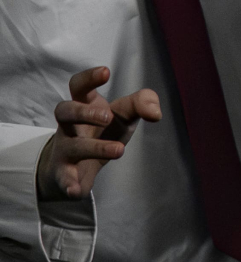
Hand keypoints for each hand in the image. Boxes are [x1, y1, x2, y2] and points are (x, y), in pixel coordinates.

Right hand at [35, 67, 159, 202]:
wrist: (78, 166)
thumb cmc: (104, 130)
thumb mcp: (125, 113)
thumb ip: (142, 103)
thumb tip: (156, 113)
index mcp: (84, 105)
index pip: (78, 86)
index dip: (88, 77)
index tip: (106, 71)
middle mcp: (69, 125)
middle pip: (64, 111)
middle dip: (84, 112)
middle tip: (108, 116)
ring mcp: (64, 149)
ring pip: (71, 146)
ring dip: (95, 148)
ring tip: (119, 150)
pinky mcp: (65, 174)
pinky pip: (63, 179)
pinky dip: (69, 184)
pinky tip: (77, 190)